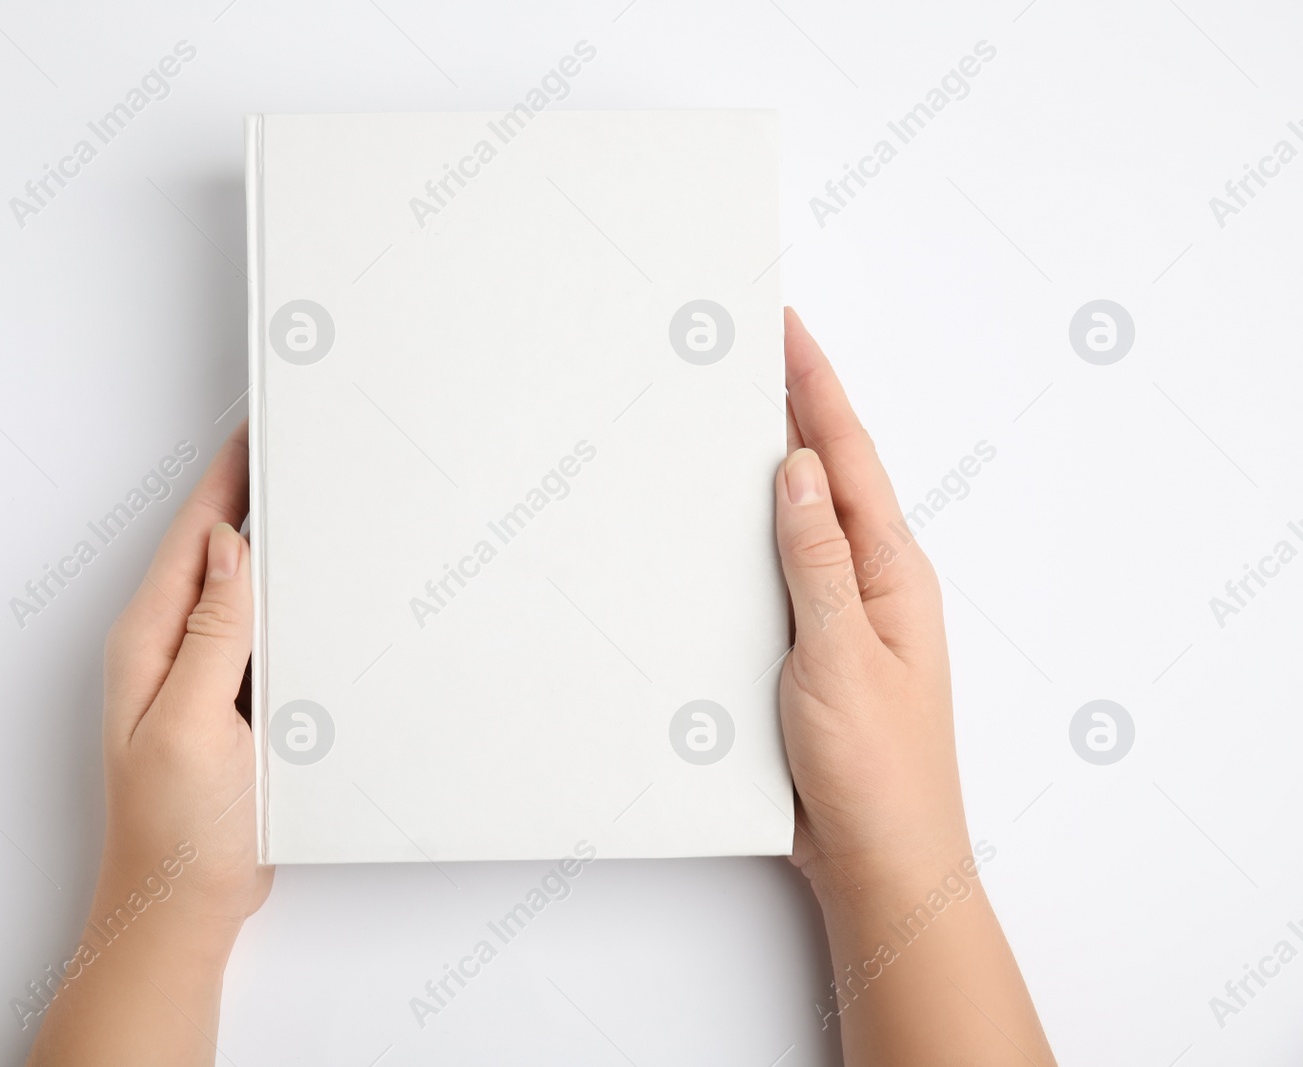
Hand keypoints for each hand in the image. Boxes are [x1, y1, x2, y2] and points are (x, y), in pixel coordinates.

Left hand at [98, 425, 270, 940]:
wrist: (182, 907)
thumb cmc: (173, 831)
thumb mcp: (189, 724)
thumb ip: (210, 633)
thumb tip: (225, 548)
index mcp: (148, 643)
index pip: (192, 537)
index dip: (226, 478)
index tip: (258, 428)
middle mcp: (171, 650)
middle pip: (216, 553)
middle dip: (253, 496)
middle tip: (297, 444)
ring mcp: (202, 678)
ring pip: (244, 592)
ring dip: (275, 549)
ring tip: (314, 498)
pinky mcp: (232, 706)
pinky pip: (263, 637)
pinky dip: (289, 606)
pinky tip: (318, 591)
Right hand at [775, 308, 967, 896]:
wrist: (883, 861)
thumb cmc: (878, 771)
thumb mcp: (840, 656)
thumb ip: (817, 559)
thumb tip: (795, 468)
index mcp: (891, 570)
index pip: (844, 455)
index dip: (813, 384)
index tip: (783, 325)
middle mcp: (871, 581)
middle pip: (826, 473)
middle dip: (792, 405)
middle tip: (752, 345)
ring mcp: (842, 614)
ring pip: (800, 520)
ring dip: (770, 464)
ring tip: (733, 410)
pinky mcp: (811, 649)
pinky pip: (781, 571)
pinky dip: (753, 534)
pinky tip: (724, 526)